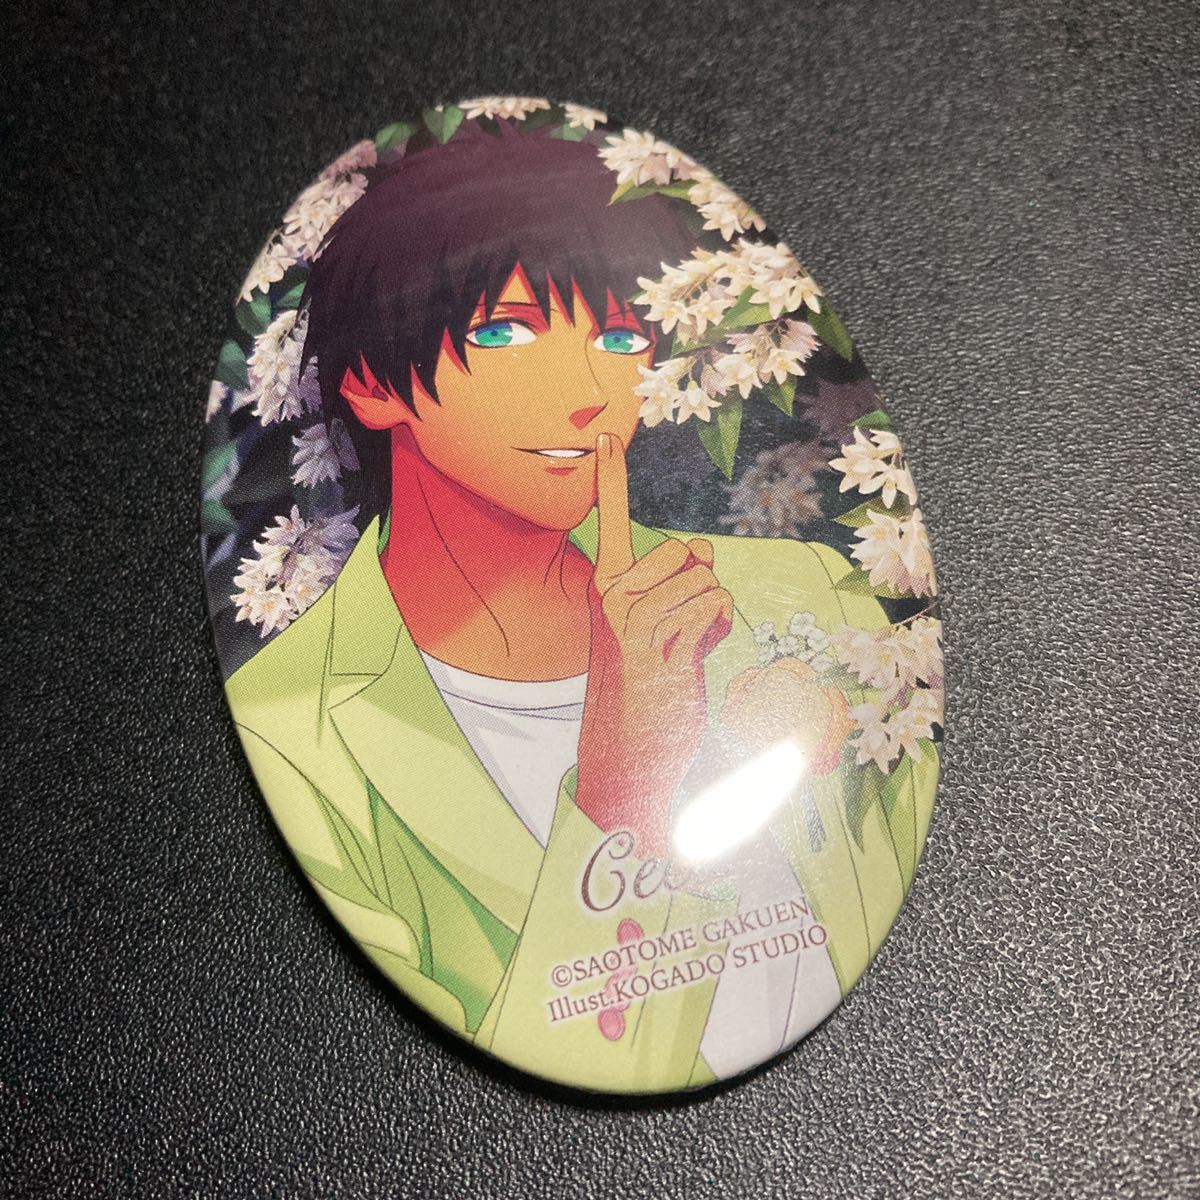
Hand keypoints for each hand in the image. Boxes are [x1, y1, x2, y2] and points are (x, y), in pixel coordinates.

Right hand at [574, 433, 733, 858]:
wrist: (629, 749)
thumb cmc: (650, 682)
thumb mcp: (663, 624)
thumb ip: (680, 581)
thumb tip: (705, 550)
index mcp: (607, 588)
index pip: (609, 522)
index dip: (610, 479)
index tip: (605, 436)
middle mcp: (611, 599)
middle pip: (683, 552)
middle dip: (701, 584)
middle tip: (684, 625)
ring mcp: (630, 624)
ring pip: (703, 582)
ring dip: (713, 612)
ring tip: (689, 646)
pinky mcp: (654, 649)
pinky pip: (711, 608)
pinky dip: (720, 627)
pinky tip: (699, 653)